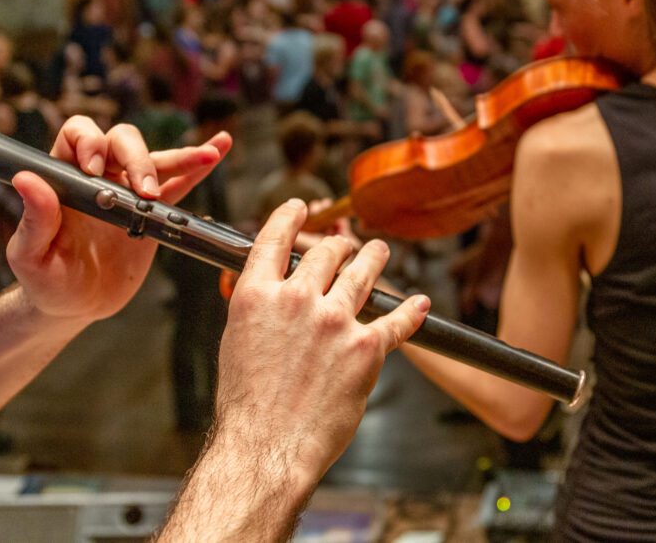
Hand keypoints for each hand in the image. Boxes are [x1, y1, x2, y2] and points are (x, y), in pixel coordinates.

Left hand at [6, 117, 231, 321]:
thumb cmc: (44, 280)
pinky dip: (199, 165)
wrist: (77, 305)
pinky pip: (179, 182)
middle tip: (145, 193)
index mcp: (65, 177)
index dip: (91, 143)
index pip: (78, 135)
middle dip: (138, 159)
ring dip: (180, 156)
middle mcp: (98, 175)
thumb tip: (27, 179)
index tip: (97, 172)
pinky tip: (218, 149)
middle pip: (121, 141)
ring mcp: (127, 191)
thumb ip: (34, 218)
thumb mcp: (30, 255)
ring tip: (205, 156)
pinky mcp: (153, 211)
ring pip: (154, 158)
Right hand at [215, 200, 428, 483]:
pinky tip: (418, 302)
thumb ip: (259, 309)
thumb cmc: (248, 404)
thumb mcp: (237, 341)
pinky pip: (395, 321)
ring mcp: (335, 321)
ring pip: (363, 274)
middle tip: (349, 244)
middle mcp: (297, 299)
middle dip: (341, 245)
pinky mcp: (366, 347)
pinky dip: (410, 311)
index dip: (290, 217)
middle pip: (326, 253)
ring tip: (380, 251)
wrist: (267, 446)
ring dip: (375, 258)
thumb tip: (274, 294)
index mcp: (257, 295)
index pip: (275, 239)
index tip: (300, 208)